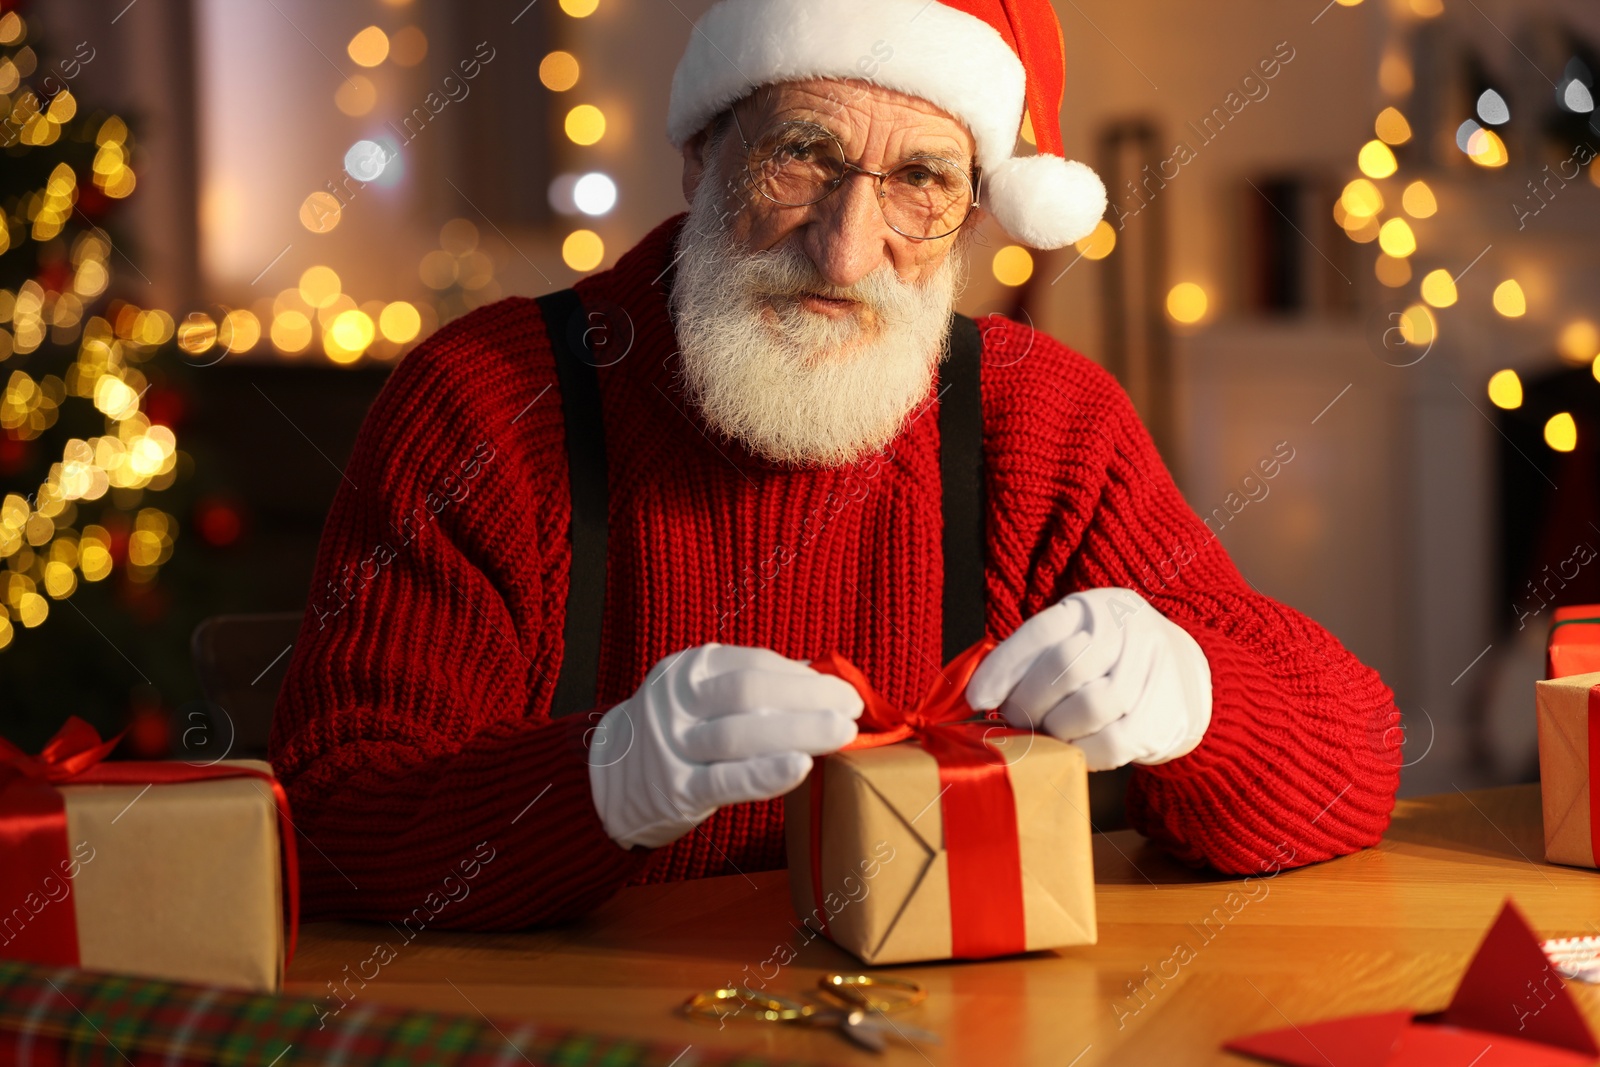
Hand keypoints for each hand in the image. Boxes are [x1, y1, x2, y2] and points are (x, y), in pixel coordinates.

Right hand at [586, 643, 863, 848]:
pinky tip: (801, 767)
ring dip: (799, 731)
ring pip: (741, 733)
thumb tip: (818, 677)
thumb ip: (749, 685)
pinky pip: (726, 780)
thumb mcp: (699, 695)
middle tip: (852, 710)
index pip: (754, 665)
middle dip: (809, 699)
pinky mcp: (676, 790)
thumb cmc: (674, 733)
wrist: (604, 779)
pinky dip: (766, 773)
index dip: (803, 677)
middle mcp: (677, 702)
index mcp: (687, 670)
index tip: (842, 690)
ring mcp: (673, 745)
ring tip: (842, 733)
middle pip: (751, 692)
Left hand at [964, 588, 1210, 770]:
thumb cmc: (1108, 661)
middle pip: (1064, 668)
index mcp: (1095, 607)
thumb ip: (1034, 659)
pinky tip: (1073, 749)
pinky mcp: (1164, 715)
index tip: (977, 699)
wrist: (1184, 675)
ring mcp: (1151, 671)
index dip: (1003, 668)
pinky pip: (1112, 742)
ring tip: (1047, 733)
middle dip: (1027, 703)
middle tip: (1015, 720)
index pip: (1042, 632)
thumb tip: (982, 698)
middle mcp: (1127, 630)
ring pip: (1089, 707)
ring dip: (1055, 729)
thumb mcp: (1075, 639)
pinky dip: (1083, 752)